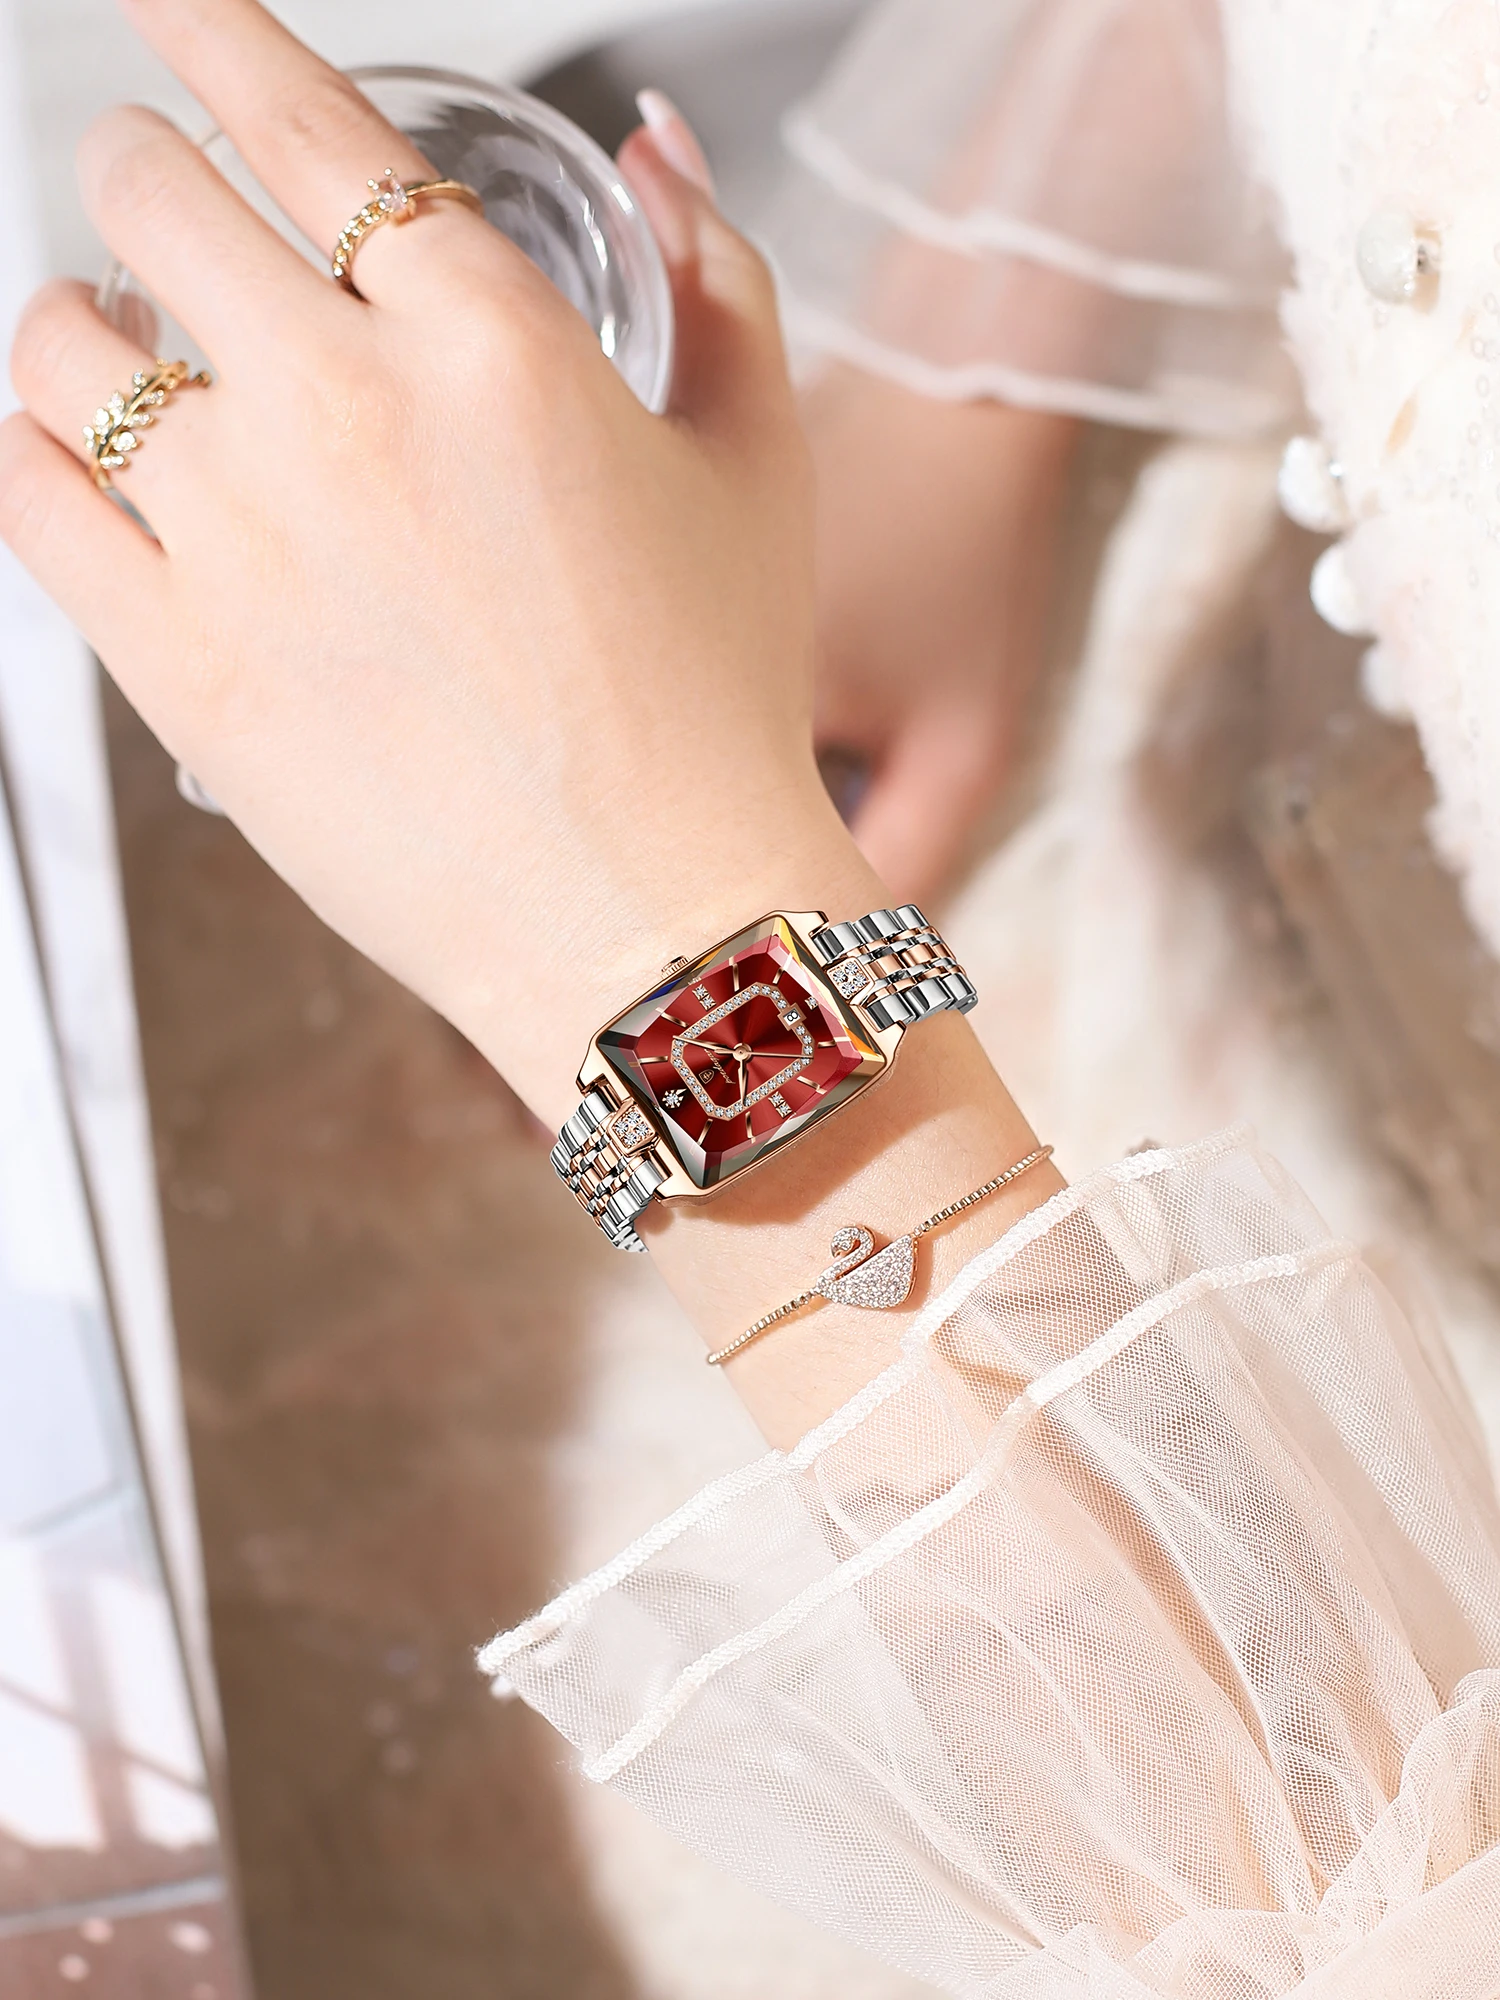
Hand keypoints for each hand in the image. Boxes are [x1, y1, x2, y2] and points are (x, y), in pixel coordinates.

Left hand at [0, 1, 1056, 1439]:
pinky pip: (27, 490)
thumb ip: (714, 277)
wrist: (651, 926)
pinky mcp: (176, 659)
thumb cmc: (713, 708)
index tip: (159, 3)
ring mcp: (244, 533)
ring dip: (85, 321)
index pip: (293, 109)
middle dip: (146, 179)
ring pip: (61, 340)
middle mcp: (345, 405)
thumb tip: (659, 152)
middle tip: (165, 220)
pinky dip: (36, 448)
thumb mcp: (759, 468)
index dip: (200, 23)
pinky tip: (82, 460)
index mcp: (490, 335)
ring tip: (128, 360)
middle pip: (144, 189)